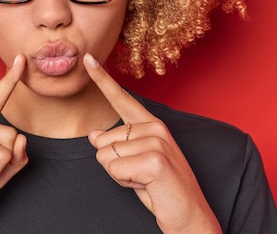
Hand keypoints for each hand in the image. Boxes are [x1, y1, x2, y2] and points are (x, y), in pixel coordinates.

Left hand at [83, 53, 220, 233]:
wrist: (189, 216)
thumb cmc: (161, 189)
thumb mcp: (134, 163)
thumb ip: (117, 145)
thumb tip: (93, 134)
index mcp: (151, 125)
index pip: (122, 98)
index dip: (102, 79)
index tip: (87, 59)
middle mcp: (155, 127)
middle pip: (102, 140)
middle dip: (113, 164)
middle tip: (139, 175)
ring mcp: (156, 141)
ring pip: (105, 156)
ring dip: (119, 175)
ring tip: (143, 180)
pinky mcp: (154, 159)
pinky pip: (113, 169)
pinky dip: (123, 182)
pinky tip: (146, 185)